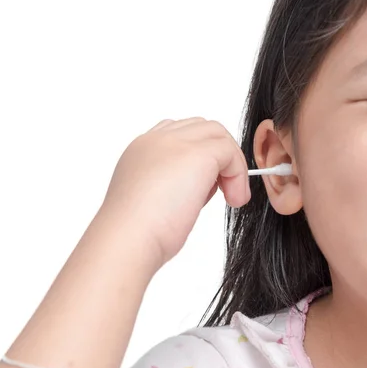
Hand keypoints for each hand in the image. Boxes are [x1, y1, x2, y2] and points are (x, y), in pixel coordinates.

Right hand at [99, 117, 250, 265]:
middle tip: (222, 190)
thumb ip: (172, 184)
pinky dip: (238, 174)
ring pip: (217, 134)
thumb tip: (199, 187)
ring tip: (231, 196)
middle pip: (200, 128)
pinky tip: (233, 199)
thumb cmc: (136, 233)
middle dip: (218, 155)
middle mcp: (155, 140)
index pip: (177, 134)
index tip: (202, 185)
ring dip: (230, 163)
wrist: (128, 238)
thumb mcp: (151, 201)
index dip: (197, 154)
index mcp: (141, 150)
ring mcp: (175, 143)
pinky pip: (230, 151)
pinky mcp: (197, 154)